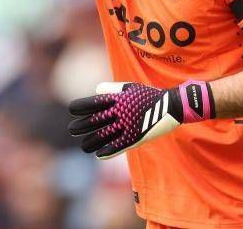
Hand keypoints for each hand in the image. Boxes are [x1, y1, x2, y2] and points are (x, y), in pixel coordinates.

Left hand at [68, 80, 213, 158]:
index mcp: (116, 99)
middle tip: (72, 130)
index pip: (91, 103)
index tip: (72, 110)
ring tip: (84, 145)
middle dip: (80, 126)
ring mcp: (126, 125)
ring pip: (103, 136)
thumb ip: (111, 89)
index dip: (79, 107)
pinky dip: (107, 151)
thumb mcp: (128, 87)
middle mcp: (119, 112)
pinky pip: (118, 146)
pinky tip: (99, 154)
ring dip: (91, 142)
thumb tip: (95, 90)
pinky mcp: (135, 137)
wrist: (170, 105)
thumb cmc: (147, 96)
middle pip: (94, 121)